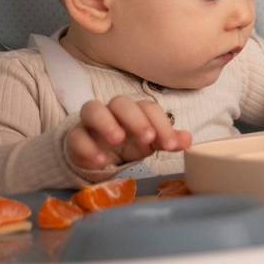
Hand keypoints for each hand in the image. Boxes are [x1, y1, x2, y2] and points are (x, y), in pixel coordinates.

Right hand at [65, 95, 192, 170]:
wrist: (98, 157)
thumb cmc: (128, 144)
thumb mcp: (150, 144)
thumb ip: (167, 140)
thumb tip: (188, 140)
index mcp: (135, 111)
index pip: (148, 107)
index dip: (161, 123)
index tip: (170, 145)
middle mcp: (112, 111)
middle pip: (120, 102)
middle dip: (135, 119)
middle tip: (147, 138)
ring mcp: (91, 122)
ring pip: (92, 109)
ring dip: (106, 123)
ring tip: (117, 140)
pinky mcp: (75, 137)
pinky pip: (76, 136)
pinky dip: (87, 147)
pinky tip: (99, 161)